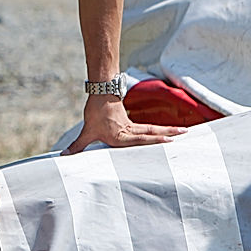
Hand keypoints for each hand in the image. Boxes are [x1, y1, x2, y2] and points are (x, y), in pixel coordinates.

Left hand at [62, 96, 186, 154]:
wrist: (101, 94)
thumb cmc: (95, 112)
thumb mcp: (87, 130)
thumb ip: (78, 145)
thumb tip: (65, 156)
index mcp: (121, 136)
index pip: (140, 139)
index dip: (155, 140)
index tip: (168, 140)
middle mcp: (130, 131)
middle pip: (152, 132)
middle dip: (168, 134)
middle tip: (184, 134)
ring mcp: (133, 127)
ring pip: (153, 130)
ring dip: (168, 131)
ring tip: (184, 131)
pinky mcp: (134, 124)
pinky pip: (149, 129)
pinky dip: (160, 132)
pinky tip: (170, 133)